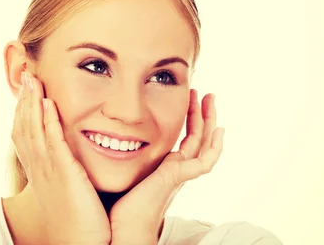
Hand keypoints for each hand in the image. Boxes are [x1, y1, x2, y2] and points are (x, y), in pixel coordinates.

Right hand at [11, 71, 110, 244]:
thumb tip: (68, 160)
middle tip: (25, 75)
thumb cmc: (79, 220)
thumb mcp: (65, 190)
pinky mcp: (63, 173)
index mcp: (39, 170)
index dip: (23, 111)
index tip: (26, 90)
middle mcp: (39, 167)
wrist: (80, 243)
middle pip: (24, 126)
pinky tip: (48, 104)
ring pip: (34, 129)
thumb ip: (65, 170)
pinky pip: (53, 142)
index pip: (25, 134)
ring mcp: (48, 170)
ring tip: (32, 79)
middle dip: (24, 100)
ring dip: (32, 103)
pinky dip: (48, 121)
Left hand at [109, 89, 224, 244]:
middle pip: (197, 138)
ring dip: (208, 121)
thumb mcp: (122, 170)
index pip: (184, 140)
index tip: (189, 99)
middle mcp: (175, 171)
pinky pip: (204, 162)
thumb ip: (121, 155)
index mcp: (165, 169)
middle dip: (202, 115)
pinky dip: (214, 147)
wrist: (120, 229)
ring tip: (209, 99)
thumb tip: (104, 133)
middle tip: (205, 93)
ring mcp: (178, 175)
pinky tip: (219, 131)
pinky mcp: (176, 178)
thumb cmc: (117, 204)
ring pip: (202, 145)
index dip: (189, 120)